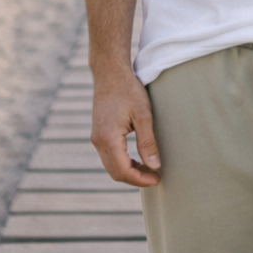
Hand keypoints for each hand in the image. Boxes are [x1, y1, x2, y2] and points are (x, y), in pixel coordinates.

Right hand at [90, 69, 161, 186]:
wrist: (110, 73)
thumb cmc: (128, 90)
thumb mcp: (143, 115)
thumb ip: (147, 142)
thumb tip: (155, 166)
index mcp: (108, 137)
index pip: (123, 171)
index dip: (141, 179)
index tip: (157, 179)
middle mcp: (98, 141)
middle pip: (115, 173)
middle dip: (136, 179)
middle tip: (155, 177)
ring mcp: (95, 138)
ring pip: (111, 166)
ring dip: (129, 171)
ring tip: (149, 169)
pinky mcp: (97, 134)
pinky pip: (109, 157)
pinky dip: (122, 163)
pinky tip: (137, 159)